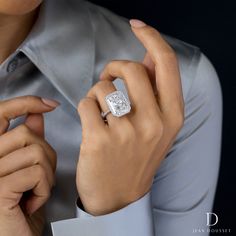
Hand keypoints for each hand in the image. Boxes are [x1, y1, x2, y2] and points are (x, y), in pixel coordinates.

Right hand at [0, 96, 58, 235]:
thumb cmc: (22, 206)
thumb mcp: (26, 169)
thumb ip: (29, 141)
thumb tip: (36, 115)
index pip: (2, 113)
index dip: (26, 103)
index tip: (49, 104)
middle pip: (27, 134)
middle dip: (46, 155)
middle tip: (40, 179)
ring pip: (36, 152)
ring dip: (46, 176)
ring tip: (35, 193)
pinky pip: (35, 173)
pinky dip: (43, 189)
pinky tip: (32, 204)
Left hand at [77, 21, 183, 214]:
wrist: (118, 195)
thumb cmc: (136, 157)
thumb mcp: (156, 126)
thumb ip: (154, 90)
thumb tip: (148, 56)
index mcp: (172, 116)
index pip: (166, 64)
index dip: (152, 38)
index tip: (138, 26)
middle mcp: (154, 122)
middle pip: (131, 68)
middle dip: (114, 66)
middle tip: (109, 78)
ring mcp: (127, 133)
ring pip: (104, 86)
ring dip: (97, 92)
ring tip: (101, 110)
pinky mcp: (99, 140)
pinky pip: (86, 102)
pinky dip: (85, 107)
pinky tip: (91, 123)